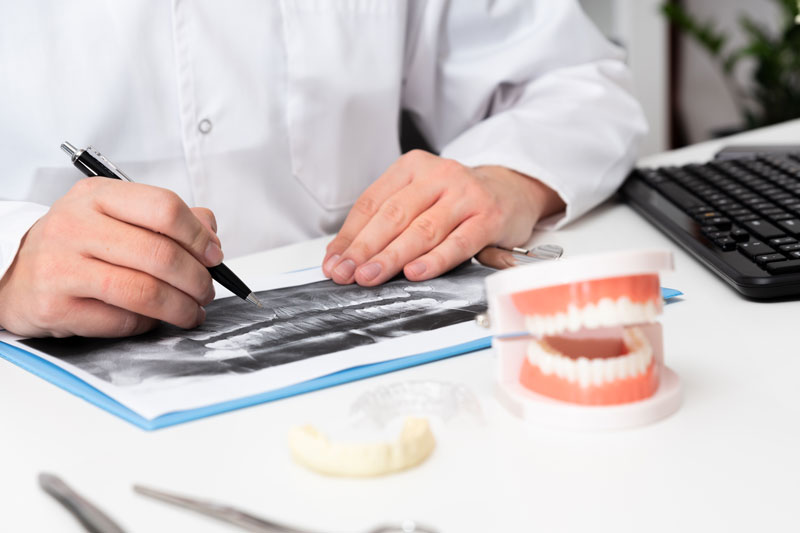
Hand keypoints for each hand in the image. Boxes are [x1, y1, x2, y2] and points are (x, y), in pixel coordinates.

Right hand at [0, 178, 222, 337]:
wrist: (16, 274)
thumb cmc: (77, 245)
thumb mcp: (115, 216)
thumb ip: (165, 218)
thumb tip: (209, 231)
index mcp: (96, 195)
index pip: (164, 208)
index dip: (198, 236)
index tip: (214, 255)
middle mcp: (75, 226)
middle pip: (159, 254)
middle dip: (196, 279)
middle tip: (206, 291)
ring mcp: (61, 267)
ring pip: (144, 291)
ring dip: (180, 307)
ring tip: (191, 311)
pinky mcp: (56, 306)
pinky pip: (122, 321)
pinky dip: (149, 324)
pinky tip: (154, 320)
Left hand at [322, 150, 564, 285]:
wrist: (511, 190)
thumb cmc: (457, 200)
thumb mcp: (419, 198)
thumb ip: (385, 222)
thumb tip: (342, 256)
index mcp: (413, 167)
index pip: (372, 203)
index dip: (350, 235)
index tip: (334, 261)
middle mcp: (439, 175)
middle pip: (393, 216)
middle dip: (365, 248)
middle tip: (346, 273)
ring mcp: (465, 195)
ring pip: (422, 230)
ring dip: (392, 257)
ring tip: (370, 277)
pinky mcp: (489, 217)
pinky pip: (458, 242)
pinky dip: (435, 260)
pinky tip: (415, 273)